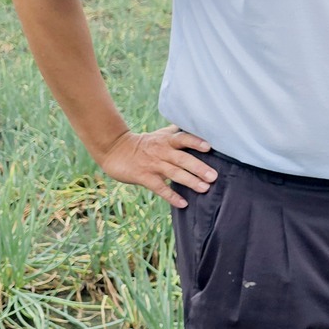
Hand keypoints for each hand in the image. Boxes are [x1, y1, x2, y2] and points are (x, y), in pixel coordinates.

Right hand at [97, 126, 215, 209]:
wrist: (115, 150)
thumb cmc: (144, 143)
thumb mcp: (160, 135)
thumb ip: (177, 133)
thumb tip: (196, 125)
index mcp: (167, 140)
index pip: (183, 139)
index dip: (195, 142)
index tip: (208, 147)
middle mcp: (162, 152)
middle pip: (182, 159)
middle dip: (198, 167)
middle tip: (213, 176)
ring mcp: (153, 165)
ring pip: (173, 173)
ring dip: (189, 181)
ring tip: (204, 188)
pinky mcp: (144, 177)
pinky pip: (160, 188)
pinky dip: (172, 196)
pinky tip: (183, 203)